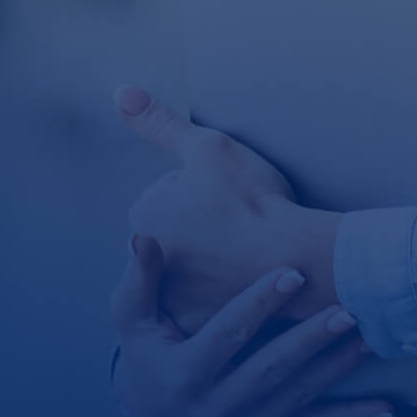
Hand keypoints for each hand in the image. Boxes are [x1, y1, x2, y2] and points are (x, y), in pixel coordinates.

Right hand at [109, 240, 395, 416]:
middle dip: (312, 339)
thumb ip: (140, 278)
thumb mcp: (130, 316)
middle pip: (271, 370)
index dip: (259, 305)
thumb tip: (144, 237)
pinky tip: (386, 409)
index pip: (227, 336)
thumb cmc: (144, 350)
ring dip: (338, 368)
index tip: (293, 274)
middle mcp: (215, 410)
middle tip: (349, 308)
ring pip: (298, 397)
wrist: (151, 412)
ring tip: (372, 336)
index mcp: (183, 376)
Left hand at [116, 86, 340, 333]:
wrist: (293, 256)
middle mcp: (148, 261)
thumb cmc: (252, 199)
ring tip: (246, 253)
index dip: (205, 190)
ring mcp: (171, 297)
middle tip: (240, 225)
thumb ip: (161, 122)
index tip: (229, 197)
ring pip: (191, 267)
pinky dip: (222, 293)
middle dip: (201, 228)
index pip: (171, 193)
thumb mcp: (207, 146)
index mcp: (144, 216)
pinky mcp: (198, 323)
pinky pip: (206, 301)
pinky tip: (245, 281)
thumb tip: (122, 93)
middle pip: (177, 232)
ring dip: (210, 260)